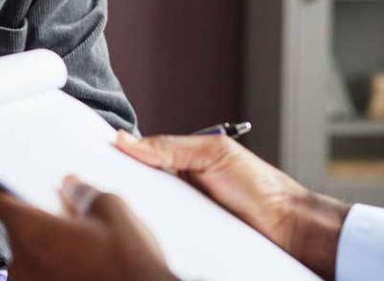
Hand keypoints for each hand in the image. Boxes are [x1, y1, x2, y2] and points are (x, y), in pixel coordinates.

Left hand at [0, 177, 176, 280]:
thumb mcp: (113, 211)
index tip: (11, 181)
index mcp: (30, 231)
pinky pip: (40, 275)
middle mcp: (21, 262)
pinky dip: (55, 268)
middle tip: (71, 216)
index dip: (1, 184)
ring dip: (49, 246)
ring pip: (30, 253)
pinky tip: (84, 266)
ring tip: (85, 248)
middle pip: (16, 226)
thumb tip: (72, 187)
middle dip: (40, 218)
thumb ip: (84, 193)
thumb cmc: (129, 266)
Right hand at [116, 131, 350, 279]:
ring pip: (149, 216)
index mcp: (181, 164)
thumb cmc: (260, 187)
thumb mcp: (214, 154)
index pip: (140, 160)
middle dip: (123, 189)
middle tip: (101, 188)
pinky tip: (147, 234)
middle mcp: (179, 191)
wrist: (289, 227)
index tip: (94, 159)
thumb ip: (171, 147)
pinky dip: (156, 236)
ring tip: (121, 212)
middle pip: (140, 191)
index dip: (119, 160)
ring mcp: (184, 219)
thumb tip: (128, 140)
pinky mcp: (190, 243)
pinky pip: (165, 239)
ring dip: (139, 214)